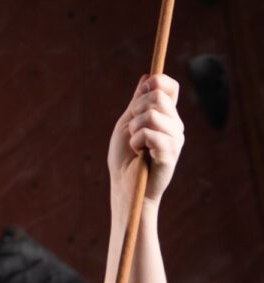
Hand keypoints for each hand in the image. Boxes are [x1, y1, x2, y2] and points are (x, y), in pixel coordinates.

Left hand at [108, 73, 184, 206]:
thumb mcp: (127, 125)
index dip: (156, 82)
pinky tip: (138, 153)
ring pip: (153, 114)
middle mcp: (175, 125)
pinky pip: (151, 133)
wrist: (125, 189)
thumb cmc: (124, 160)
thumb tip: (147, 77)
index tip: (140, 93)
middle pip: (159, 96)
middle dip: (137, 109)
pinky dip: (137, 141)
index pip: (170, 87)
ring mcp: (175, 139)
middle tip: (132, 130)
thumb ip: (137, 102)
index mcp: (166, 117)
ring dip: (134, 128)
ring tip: (135, 144)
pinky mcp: (170, 153)